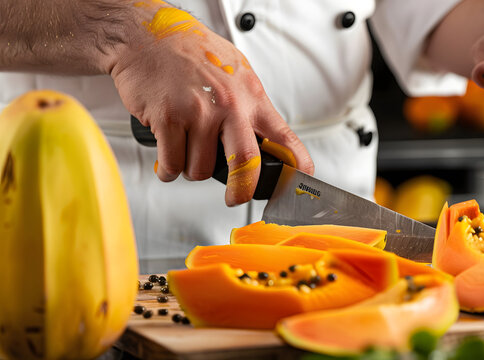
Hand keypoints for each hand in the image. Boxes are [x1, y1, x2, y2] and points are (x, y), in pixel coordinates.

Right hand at [110, 5, 312, 205]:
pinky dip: (167, 169)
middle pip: (246, 164)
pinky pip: (172, 164)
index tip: (300, 183)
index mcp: (251, 97)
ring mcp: (199, 113)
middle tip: (237, 197)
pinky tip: (168, 154)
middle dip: (242, 191)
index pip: (285, 138)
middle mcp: (229, 106)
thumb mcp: (237, 73)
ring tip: (187, 148)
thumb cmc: (193, 53)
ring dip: (191, 168)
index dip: (298, 166)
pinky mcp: (169, 119)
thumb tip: (263, 140)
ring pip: (200, 169)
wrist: (150, 36)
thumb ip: (251, 106)